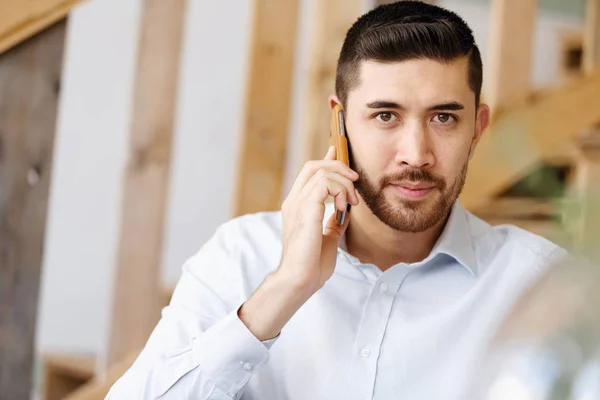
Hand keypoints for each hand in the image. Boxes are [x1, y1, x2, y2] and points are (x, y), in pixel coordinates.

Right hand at [238, 147, 358, 340]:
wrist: (300, 280)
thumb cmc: (311, 265)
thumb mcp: (328, 238)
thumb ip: (334, 222)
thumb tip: (346, 211)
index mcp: (297, 206)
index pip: (310, 173)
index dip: (327, 160)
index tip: (340, 153)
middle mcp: (294, 201)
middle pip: (313, 165)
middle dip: (338, 167)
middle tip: (355, 182)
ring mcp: (297, 204)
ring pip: (320, 170)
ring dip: (342, 182)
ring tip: (351, 202)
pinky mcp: (305, 209)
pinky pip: (323, 183)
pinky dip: (339, 190)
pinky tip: (344, 207)